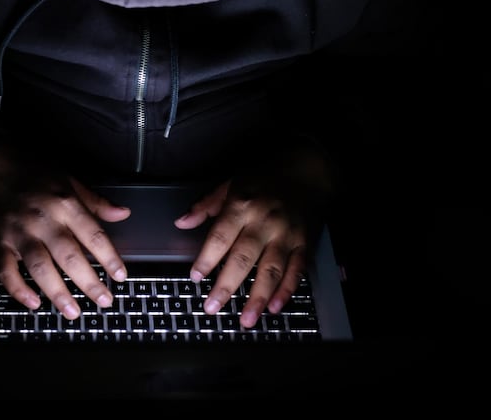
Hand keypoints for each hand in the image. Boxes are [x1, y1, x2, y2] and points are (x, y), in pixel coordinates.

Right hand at [0, 135, 130, 319]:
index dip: (109, 258)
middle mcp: (44, 220)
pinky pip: (7, 270)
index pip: (93, 235)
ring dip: (58, 293)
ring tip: (73, 312)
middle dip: (89, 283)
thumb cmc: (32, 172)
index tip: (120, 276)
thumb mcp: (69, 179)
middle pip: (70, 257)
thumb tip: (122, 213)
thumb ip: (95, 201)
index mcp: (65, 204)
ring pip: (41, 267)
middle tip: (104, 302)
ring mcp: (20, 232)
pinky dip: (18, 289)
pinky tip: (33, 303)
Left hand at [174, 142, 333, 328]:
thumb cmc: (264, 178)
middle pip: (243, 259)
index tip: (195, 277)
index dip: (207, 258)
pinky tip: (275, 308)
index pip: (220, 237)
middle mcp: (264, 222)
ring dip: (258, 297)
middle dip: (226, 286)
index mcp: (242, 205)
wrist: (308, 170)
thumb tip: (181, 222)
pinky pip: (296, 270)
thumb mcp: (231, 183)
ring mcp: (286, 234)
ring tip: (245, 320)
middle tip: (211, 308)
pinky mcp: (304, 243)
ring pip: (271, 270)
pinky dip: (287, 290)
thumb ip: (206, 205)